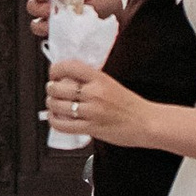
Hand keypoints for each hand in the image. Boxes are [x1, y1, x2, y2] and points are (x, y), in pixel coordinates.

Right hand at [26, 0, 119, 37]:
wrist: (118, 20)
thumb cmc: (105, 1)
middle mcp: (53, 4)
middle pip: (32, 5)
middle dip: (37, 7)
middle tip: (50, 9)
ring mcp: (55, 21)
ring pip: (36, 23)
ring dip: (42, 23)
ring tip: (56, 22)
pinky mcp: (60, 36)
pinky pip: (46, 38)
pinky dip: (50, 35)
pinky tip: (61, 32)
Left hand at [47, 61, 162, 148]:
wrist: (146, 122)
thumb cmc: (131, 105)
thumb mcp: (111, 84)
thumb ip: (92, 81)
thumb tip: (70, 80)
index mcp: (100, 78)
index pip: (69, 67)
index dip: (55, 69)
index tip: (54, 74)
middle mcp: (94, 93)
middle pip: (58, 87)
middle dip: (50, 89)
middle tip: (51, 90)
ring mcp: (92, 111)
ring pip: (58, 106)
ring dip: (50, 104)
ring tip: (52, 104)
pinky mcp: (91, 128)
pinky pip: (64, 125)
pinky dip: (54, 121)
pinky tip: (55, 119)